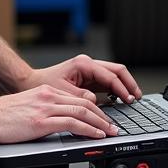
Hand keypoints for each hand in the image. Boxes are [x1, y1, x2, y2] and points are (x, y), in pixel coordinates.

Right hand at [0, 83, 121, 143]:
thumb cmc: (0, 115)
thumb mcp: (27, 108)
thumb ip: (43, 112)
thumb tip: (57, 125)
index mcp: (46, 92)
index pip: (78, 99)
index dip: (95, 109)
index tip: (103, 119)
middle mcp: (49, 96)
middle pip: (85, 104)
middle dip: (103, 116)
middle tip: (113, 127)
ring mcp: (46, 107)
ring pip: (83, 112)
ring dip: (100, 124)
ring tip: (110, 133)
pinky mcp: (41, 120)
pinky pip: (72, 123)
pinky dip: (88, 129)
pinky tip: (95, 135)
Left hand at [24, 53, 141, 104]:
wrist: (31, 82)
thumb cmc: (43, 85)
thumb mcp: (63, 93)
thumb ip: (82, 97)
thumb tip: (97, 102)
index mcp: (84, 64)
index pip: (110, 75)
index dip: (122, 88)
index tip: (129, 99)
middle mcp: (88, 64)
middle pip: (117, 70)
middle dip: (129, 84)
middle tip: (136, 97)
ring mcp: (89, 70)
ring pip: (114, 75)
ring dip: (124, 86)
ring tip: (131, 99)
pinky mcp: (88, 77)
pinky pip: (107, 82)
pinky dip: (116, 89)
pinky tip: (120, 99)